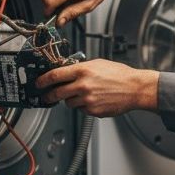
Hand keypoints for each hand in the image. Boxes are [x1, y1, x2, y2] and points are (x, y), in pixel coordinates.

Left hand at [36, 59, 158, 116]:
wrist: (135, 88)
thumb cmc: (120, 75)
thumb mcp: (98, 64)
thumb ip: (81, 68)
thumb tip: (66, 71)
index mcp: (83, 71)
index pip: (55, 75)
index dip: (43, 80)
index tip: (38, 83)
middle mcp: (83, 85)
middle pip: (56, 93)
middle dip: (49, 95)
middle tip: (47, 96)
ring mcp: (87, 100)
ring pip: (68, 103)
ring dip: (70, 100)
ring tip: (83, 94)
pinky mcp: (93, 111)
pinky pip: (81, 110)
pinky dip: (84, 106)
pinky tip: (94, 99)